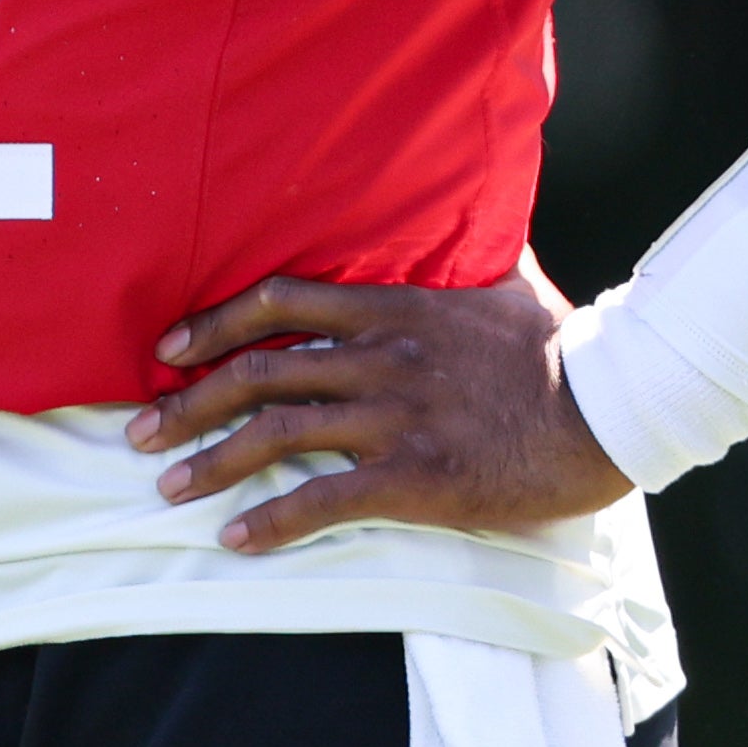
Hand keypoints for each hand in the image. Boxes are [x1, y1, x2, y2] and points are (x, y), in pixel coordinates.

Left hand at [122, 254, 630, 550]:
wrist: (608, 407)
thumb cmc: (556, 347)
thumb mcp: (500, 281)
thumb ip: (461, 252)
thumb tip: (464, 207)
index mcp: (389, 308)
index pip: (276, 304)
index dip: (212, 325)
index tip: (167, 350)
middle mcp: (377, 357)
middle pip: (257, 374)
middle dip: (189, 403)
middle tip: (140, 430)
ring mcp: (393, 417)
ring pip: (276, 434)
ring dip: (211, 462)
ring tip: (168, 487)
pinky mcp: (415, 476)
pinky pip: (325, 500)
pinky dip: (272, 522)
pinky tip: (236, 540)